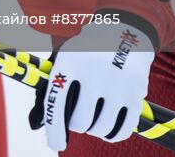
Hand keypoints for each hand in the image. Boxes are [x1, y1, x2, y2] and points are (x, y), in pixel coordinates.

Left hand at [30, 19, 155, 150]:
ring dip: (95, 130)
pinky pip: (123, 129)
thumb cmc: (87, 51)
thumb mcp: (67, 58)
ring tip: (94, 119)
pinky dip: (114, 134)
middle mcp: (94, 72)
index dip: (54, 130)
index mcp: (71, 61)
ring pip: (102, 128)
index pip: (56, 103)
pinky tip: (109, 128)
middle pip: (80, 122)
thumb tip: (37, 124)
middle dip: (77, 125)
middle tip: (79, 118)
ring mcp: (117, 83)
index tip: (56, 144)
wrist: (124, 30)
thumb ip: (52, 87)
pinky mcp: (136, 92)